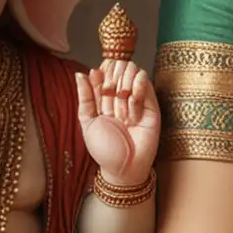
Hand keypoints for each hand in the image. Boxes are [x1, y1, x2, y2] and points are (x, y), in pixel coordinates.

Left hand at [77, 59, 158, 186]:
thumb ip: (84, 96)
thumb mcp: (87, 122)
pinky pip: (145, 81)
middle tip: (110, 97)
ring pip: (132, 70)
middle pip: (118, 66)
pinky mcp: (151, 102)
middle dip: (113, 79)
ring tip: (123, 106)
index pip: (104, 70)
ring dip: (124, 85)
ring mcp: (137, 97)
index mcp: (103, 98)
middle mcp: (120, 95)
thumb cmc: (104, 149)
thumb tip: (81, 73)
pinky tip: (133, 104)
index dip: (102, 73)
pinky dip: (137, 88)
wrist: (124, 166)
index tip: (100, 88)